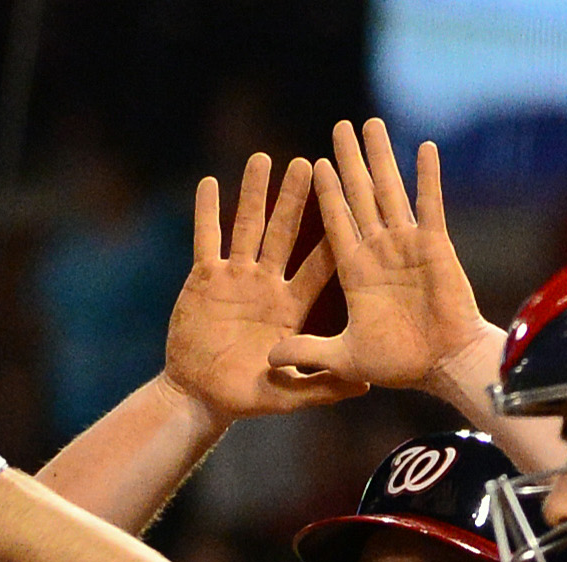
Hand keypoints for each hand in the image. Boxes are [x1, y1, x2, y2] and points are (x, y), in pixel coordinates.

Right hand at [165, 152, 365, 421]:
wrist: (201, 397)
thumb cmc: (246, 398)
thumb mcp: (290, 395)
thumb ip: (324, 387)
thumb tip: (365, 386)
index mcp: (292, 306)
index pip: (319, 265)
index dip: (332, 235)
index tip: (349, 205)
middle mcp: (268, 285)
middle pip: (285, 233)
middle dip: (296, 199)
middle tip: (309, 162)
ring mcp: (236, 278)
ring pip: (247, 226)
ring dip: (254, 193)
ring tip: (263, 158)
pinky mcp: (205, 279)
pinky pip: (206, 239)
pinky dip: (206, 213)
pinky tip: (209, 183)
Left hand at [268, 119, 494, 401]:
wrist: (443, 368)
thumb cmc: (400, 365)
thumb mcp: (343, 358)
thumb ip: (307, 352)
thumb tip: (268, 358)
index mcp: (356, 273)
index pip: (336, 224)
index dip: (325, 195)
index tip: (314, 166)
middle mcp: (379, 252)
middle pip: (360, 197)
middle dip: (349, 162)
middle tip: (339, 127)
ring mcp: (407, 246)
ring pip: (390, 191)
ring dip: (381, 157)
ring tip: (370, 125)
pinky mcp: (435, 247)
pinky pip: (430, 205)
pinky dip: (428, 177)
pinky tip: (424, 147)